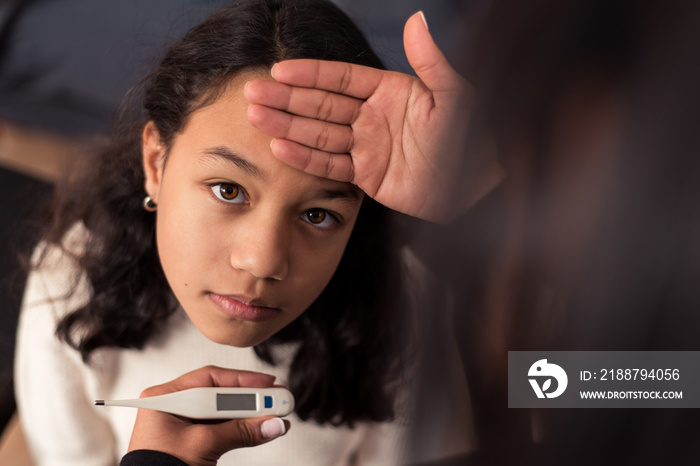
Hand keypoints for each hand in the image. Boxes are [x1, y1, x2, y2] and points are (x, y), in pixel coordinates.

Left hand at [127, 366, 289, 465]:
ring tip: (275, 414)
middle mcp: (173, 408)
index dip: (241, 380)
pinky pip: (223, 428)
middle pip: (220, 394)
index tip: (267, 383)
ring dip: (251, 415)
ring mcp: (184, 425)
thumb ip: (240, 432)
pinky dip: (243, 428)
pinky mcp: (195, 441)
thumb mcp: (202, 446)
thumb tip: (271, 423)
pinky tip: (262, 427)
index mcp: (164, 399)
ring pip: (225, 412)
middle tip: (278, 398)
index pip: (209, 378)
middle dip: (251, 399)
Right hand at [245, 12, 502, 222]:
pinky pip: (330, 165)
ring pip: (319, 133)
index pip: (341, 78)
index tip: (280, 71)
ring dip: (287, 125)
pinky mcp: (366, 176)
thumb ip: (431, 62)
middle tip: (253, 92)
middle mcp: (372, 116)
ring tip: (256, 116)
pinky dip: (305, 158)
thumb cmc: (473, 138)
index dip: (310, 74)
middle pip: (321, 104)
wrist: (477, 188)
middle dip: (287, 98)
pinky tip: (280, 146)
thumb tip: (417, 19)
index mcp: (390, 91)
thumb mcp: (456, 96)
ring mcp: (366, 146)